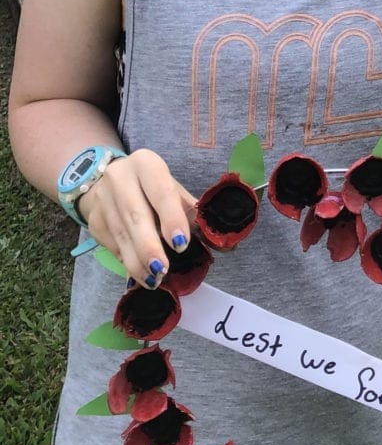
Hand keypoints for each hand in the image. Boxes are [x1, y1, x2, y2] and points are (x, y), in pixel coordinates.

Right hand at [77, 149, 195, 288]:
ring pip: (121, 234)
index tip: (181, 243)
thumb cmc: (153, 189)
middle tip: (163, 269)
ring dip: (137, 261)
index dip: (172, 218)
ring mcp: (103, 198)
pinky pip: (111, 244)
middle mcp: (119, 177)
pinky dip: (126, 262)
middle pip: (135, 215)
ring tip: (154, 280)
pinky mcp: (93, 219)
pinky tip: (139, 274)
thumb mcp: (173, 192)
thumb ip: (195, 214)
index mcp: (146, 164)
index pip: (161, 191)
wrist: (114, 183)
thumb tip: (225, 245)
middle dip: (149, 246)